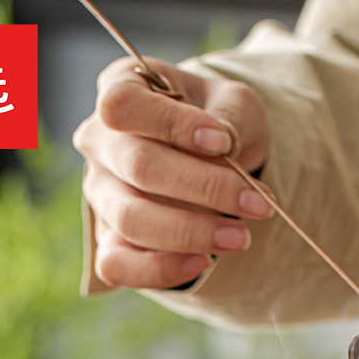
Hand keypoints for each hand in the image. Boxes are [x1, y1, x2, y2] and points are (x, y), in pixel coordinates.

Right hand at [74, 56, 271, 290]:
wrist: (210, 157)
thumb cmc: (217, 122)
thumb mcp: (235, 103)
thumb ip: (230, 116)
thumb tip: (224, 146)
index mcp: (120, 88)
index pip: (123, 105)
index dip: (171, 124)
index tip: (223, 143)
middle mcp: (100, 142)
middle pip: (138, 166)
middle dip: (205, 189)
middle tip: (258, 204)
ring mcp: (101, 194)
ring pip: (131, 219)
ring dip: (191, 233)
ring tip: (240, 237)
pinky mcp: (108, 239)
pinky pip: (118, 265)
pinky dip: (161, 270)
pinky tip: (203, 261)